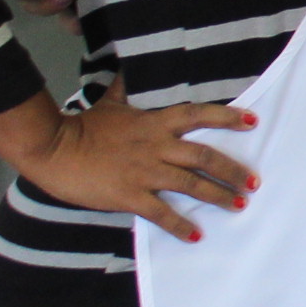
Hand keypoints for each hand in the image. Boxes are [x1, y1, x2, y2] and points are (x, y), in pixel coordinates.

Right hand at [13, 92, 254, 241]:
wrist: (51, 147)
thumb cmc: (81, 127)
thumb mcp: (110, 104)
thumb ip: (128, 91)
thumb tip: (131, 70)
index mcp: (154, 123)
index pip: (198, 115)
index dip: (227, 117)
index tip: (252, 121)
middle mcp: (157, 147)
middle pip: (205, 156)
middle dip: (233, 170)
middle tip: (254, 182)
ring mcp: (144, 172)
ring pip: (191, 184)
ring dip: (218, 195)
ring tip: (239, 205)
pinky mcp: (129, 195)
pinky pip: (162, 213)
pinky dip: (181, 226)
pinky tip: (196, 235)